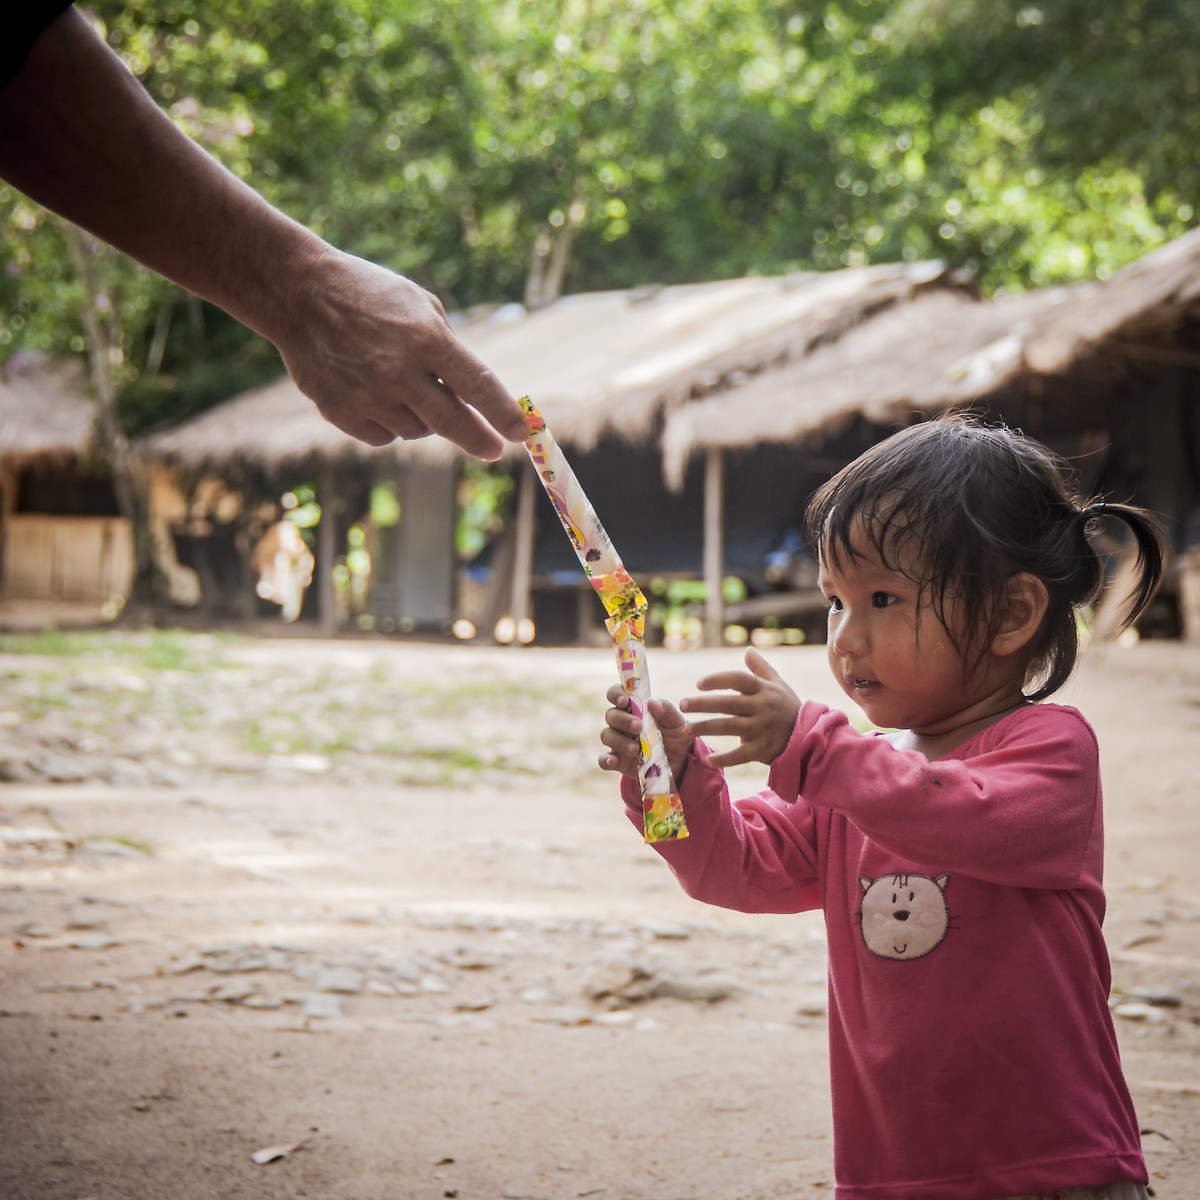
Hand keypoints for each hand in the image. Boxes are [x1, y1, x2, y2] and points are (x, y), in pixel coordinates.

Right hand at [276, 248, 527, 459]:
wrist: (298, 294)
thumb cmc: (368, 296)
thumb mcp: (418, 305)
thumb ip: (447, 349)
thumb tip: (470, 396)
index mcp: (426, 339)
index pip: (478, 385)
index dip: (504, 414)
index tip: (523, 434)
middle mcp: (400, 372)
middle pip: (453, 423)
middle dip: (478, 439)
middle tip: (492, 449)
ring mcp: (369, 396)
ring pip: (417, 431)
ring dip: (422, 417)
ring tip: (401, 384)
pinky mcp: (343, 413)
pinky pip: (384, 436)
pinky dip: (388, 422)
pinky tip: (373, 393)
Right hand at [598, 684, 692, 782]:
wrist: (680, 763)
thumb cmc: (676, 736)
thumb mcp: (677, 722)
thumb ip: (666, 710)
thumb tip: (651, 702)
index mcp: (634, 708)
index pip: (617, 694)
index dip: (616, 693)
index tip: (624, 700)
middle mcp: (622, 723)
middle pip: (611, 715)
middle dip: (622, 720)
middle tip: (638, 726)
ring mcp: (619, 742)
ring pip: (607, 735)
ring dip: (619, 741)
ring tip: (636, 749)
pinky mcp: (619, 761)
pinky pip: (604, 760)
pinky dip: (606, 760)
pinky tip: (614, 761)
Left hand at [679, 647, 799, 768]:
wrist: (808, 736)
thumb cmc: (787, 706)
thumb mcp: (778, 685)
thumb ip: (761, 668)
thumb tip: (747, 650)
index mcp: (764, 690)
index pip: (738, 679)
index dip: (718, 680)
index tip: (699, 683)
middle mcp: (762, 707)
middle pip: (729, 703)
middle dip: (703, 704)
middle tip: (682, 704)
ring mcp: (762, 729)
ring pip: (729, 727)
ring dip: (706, 728)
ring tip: (686, 729)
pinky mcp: (762, 749)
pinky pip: (741, 754)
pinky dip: (725, 759)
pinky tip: (708, 760)